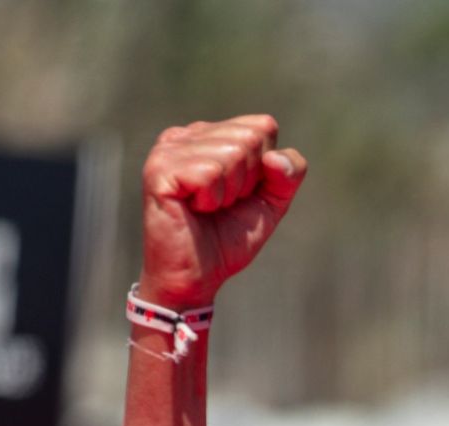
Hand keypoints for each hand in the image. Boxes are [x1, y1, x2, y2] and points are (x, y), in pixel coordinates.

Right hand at [139, 114, 307, 310]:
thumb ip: (289, 172)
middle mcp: (187, 134)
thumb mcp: (272, 201)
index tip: (240, 194)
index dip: (264, 169)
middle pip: (249, 138)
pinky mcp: (159, 169)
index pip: (263, 127)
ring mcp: (169, 148)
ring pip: (231, 153)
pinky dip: (211, 200)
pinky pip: (209, 173)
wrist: (196, 276)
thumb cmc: (228, 236)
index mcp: (211, 134)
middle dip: (247, 181)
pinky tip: (192, 209)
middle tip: (222, 204)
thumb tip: (274, 158)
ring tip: (206, 207)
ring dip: (228, 193)